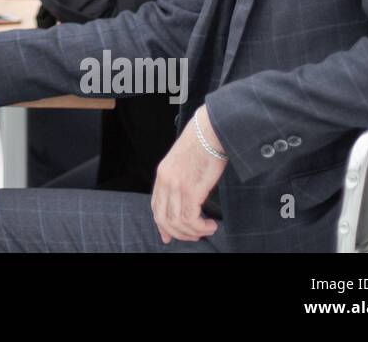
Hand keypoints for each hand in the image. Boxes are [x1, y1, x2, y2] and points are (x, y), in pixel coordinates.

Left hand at [150, 105, 226, 243]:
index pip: (155, 206)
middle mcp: (165, 181)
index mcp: (162, 174)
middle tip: (194, 236)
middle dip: (178, 233)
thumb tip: (190, 195)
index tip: (169, 236)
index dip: (162, 225)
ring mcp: (176, 186)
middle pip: (162, 218)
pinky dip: (201, 227)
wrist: (210, 130)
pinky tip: (211, 225)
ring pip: (177, 222)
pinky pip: (190, 219)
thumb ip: (181, 177)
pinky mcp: (190, 189)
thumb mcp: (184, 161)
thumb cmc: (203, 142)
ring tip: (208, 229)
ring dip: (194, 232)